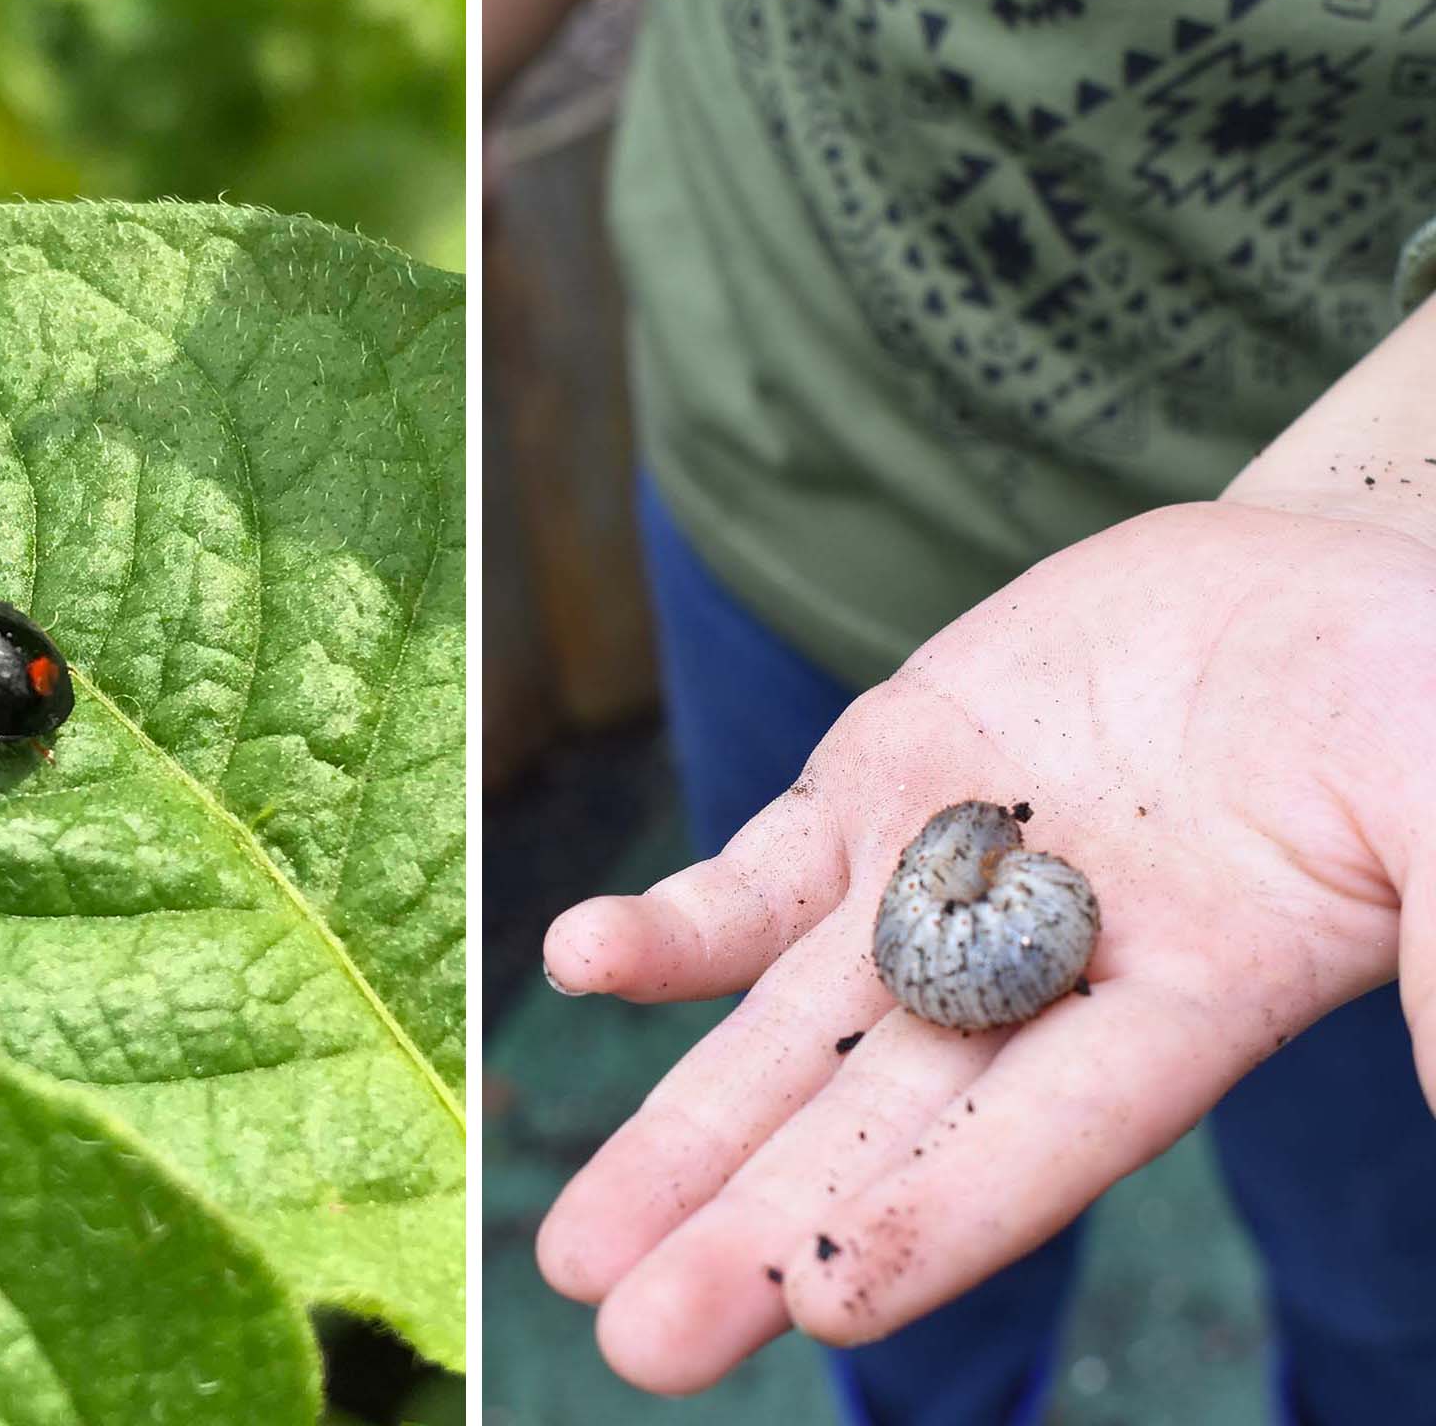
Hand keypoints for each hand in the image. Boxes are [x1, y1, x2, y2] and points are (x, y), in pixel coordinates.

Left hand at [536, 489, 1435, 1393]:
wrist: (1302, 588)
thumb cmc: (1409, 693)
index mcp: (1182, 1009)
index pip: (1045, 1139)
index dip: (940, 1217)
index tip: (827, 1310)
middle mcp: (1036, 975)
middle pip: (879, 1124)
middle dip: (761, 1229)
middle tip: (638, 1337)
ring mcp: (937, 882)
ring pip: (788, 1028)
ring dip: (682, 1128)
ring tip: (574, 1246)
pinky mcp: (874, 790)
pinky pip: (757, 873)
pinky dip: (674, 924)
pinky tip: (583, 962)